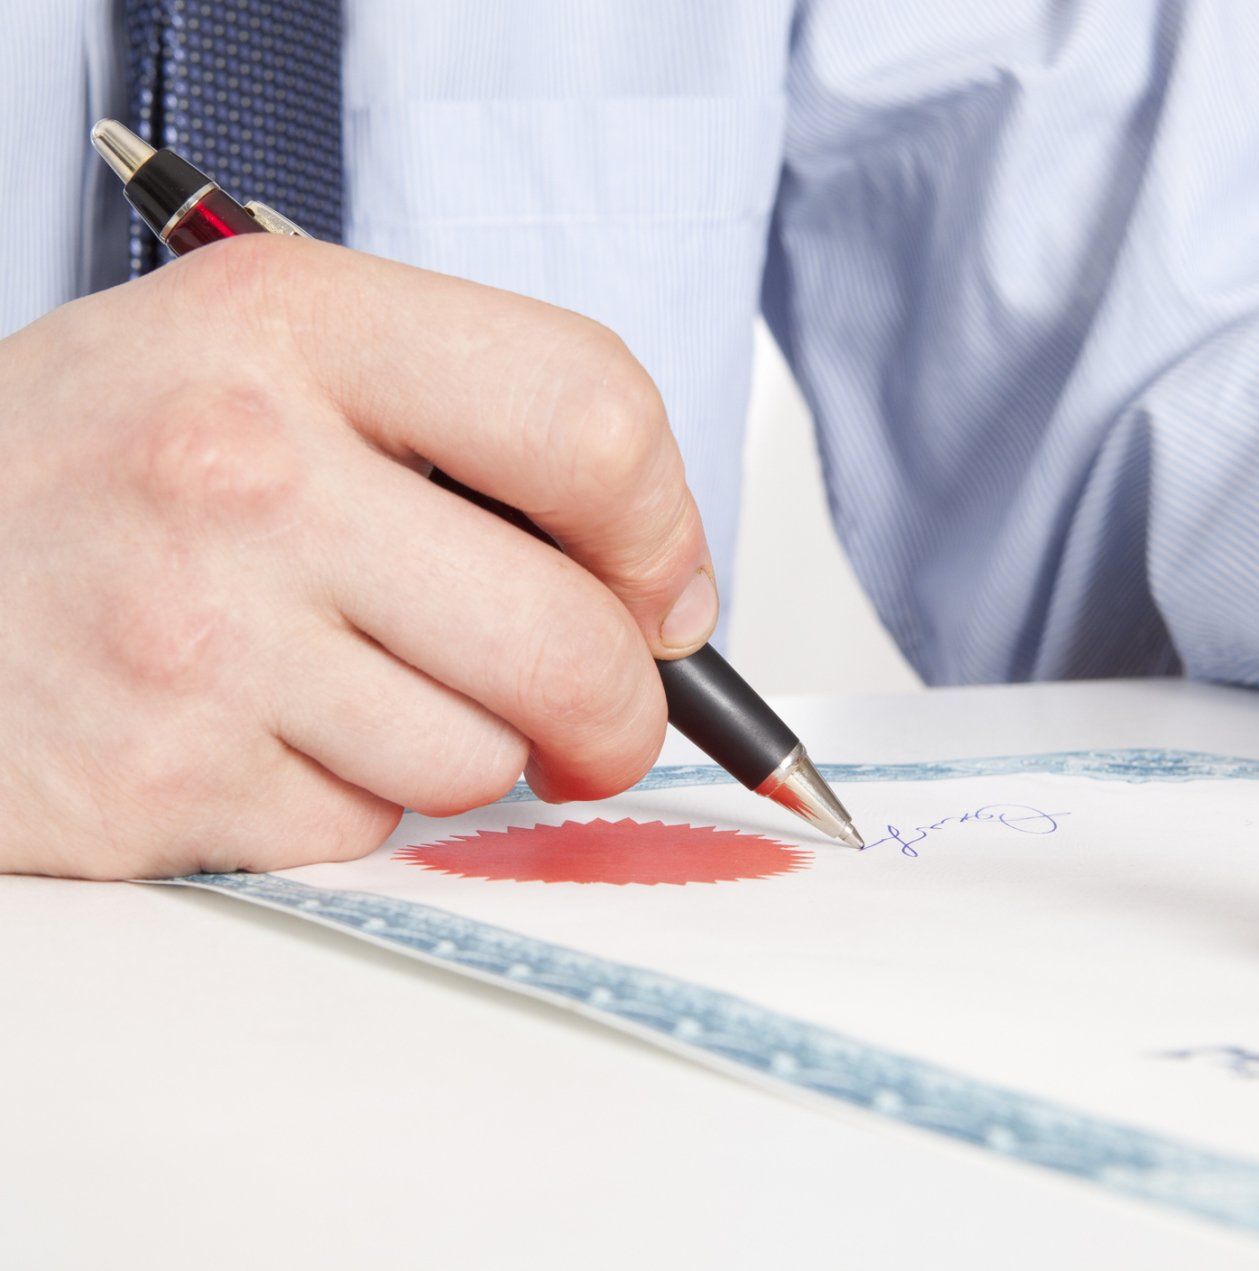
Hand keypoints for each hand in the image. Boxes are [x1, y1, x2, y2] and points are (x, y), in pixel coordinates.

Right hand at [0, 236, 715, 877]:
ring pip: (476, 761)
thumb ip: (470, 432)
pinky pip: (360, 834)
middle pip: (568, 639)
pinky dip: (338, 806)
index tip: (656, 584)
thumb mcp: (267, 359)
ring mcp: (193, 638)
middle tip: (591, 709)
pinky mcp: (155, 782)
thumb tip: (658, 587)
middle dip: (616, 704)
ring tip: (339, 682)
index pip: (588, 413)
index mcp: (294, 327)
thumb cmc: (97, 463)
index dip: (661, 524)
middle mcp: (243, 472)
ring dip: (453, 749)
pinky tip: (252, 734)